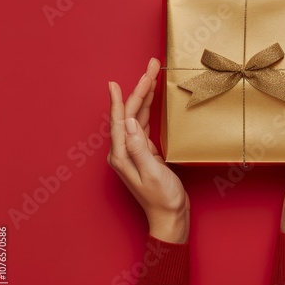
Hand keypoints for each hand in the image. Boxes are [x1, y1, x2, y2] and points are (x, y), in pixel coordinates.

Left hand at [107, 58, 189, 243]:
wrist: (170, 216)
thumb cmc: (162, 199)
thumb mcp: (151, 174)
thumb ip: (140, 148)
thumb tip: (131, 121)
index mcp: (122, 155)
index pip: (121, 120)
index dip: (120, 99)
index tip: (114, 82)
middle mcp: (124, 150)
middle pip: (130, 113)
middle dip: (140, 89)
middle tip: (150, 67)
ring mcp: (133, 151)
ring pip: (137, 116)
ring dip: (145, 96)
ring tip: (152, 77)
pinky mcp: (144, 152)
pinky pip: (144, 125)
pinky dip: (149, 109)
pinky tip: (152, 100)